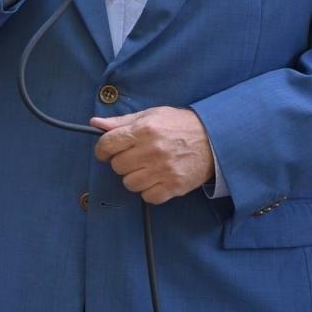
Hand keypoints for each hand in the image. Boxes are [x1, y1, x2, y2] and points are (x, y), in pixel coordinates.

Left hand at [91, 107, 214, 204]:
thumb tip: (95, 124)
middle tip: (135, 157)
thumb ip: (121, 122)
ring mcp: (164, 170)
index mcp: (144, 130)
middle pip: (117, 166)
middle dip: (122, 162)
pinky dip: (149, 191)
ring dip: (134, 177)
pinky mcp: (174, 186)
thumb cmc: (180, 125)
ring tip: (147, 168)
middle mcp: (152, 150)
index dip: (102, 150)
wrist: (216, 139)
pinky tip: (157, 179)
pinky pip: (148, 197)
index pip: (107, 144)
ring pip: (129, 183)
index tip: (107, 152)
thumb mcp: (151, 115)